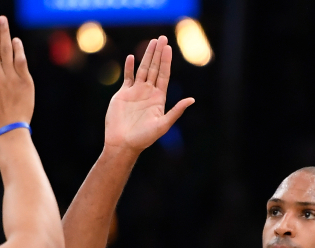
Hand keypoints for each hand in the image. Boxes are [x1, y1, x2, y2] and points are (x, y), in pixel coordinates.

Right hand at [104, 36, 194, 153]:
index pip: (164, 75)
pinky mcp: (123, 94)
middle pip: (154, 68)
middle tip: (162, 38)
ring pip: (142, 69)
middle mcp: (148, 92)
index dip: (166, 61)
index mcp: (159, 98)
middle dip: (158, 53)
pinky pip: (128, 77)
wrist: (122, 143)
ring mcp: (136, 92)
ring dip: (146, 56)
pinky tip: (132, 57)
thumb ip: (176, 111)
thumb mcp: (163, 125)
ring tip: (151, 42)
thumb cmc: (143, 138)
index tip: (168, 48)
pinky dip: (129, 67)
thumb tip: (192, 100)